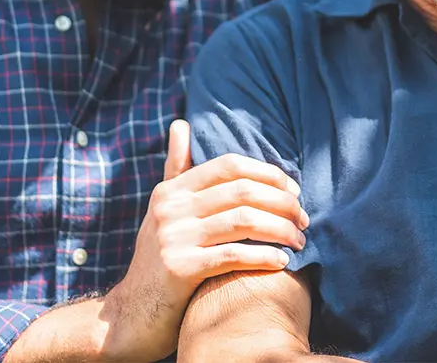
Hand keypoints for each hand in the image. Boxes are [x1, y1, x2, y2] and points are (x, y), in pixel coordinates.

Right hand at [105, 120, 307, 361]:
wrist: (132, 314)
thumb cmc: (158, 258)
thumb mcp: (163, 209)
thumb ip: (176, 168)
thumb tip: (180, 123)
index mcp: (172, 190)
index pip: (230, 165)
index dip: (268, 174)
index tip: (294, 191)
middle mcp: (170, 208)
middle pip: (242, 191)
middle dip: (282, 203)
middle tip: (305, 220)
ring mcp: (173, 237)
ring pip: (243, 221)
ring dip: (281, 230)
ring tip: (300, 241)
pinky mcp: (178, 269)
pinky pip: (232, 255)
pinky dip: (263, 256)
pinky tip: (282, 261)